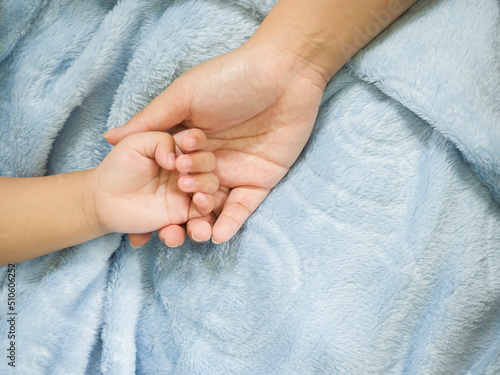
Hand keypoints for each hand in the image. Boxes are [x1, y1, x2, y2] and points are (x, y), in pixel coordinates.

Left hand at [91, 130, 218, 246]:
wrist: (105, 199)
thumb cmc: (119, 167)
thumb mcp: (136, 143)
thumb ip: (160, 140)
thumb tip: (178, 158)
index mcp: (177, 148)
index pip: (197, 141)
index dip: (197, 141)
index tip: (186, 146)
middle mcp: (187, 168)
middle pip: (209, 163)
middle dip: (201, 163)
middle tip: (180, 168)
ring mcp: (187, 190)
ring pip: (210, 185)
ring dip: (204, 184)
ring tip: (184, 185)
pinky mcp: (185, 211)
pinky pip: (204, 210)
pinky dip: (205, 205)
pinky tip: (197, 201)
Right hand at [103, 42, 326, 242]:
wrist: (284, 73)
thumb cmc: (230, 78)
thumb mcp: (184, 96)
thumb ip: (151, 120)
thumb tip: (110, 137)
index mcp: (188, 142)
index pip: (165, 173)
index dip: (152, 193)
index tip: (135, 213)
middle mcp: (209, 160)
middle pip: (188, 194)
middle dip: (179, 211)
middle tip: (171, 223)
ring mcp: (235, 172)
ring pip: (215, 205)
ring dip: (204, 222)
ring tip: (195, 234)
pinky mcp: (260, 180)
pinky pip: (244, 207)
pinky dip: (231, 222)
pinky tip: (218, 235)